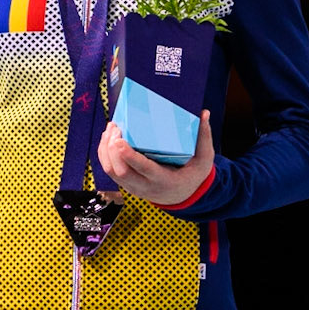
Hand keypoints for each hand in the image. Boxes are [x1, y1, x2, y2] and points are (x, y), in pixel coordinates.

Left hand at [96, 110, 214, 206]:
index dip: (128, 156)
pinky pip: (110, 171)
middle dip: (111, 149)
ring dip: (105, 150)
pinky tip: (108, 138)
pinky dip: (104, 154)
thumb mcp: (204, 160)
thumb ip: (204, 137)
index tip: (119, 140)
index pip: (143, 169)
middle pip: (120, 171)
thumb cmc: (193, 175)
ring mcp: (133, 187)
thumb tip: (204, 113)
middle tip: (115, 127)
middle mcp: (145, 186)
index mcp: (164, 180)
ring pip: (111, 171)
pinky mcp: (126, 184)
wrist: (183, 196)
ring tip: (111, 129)